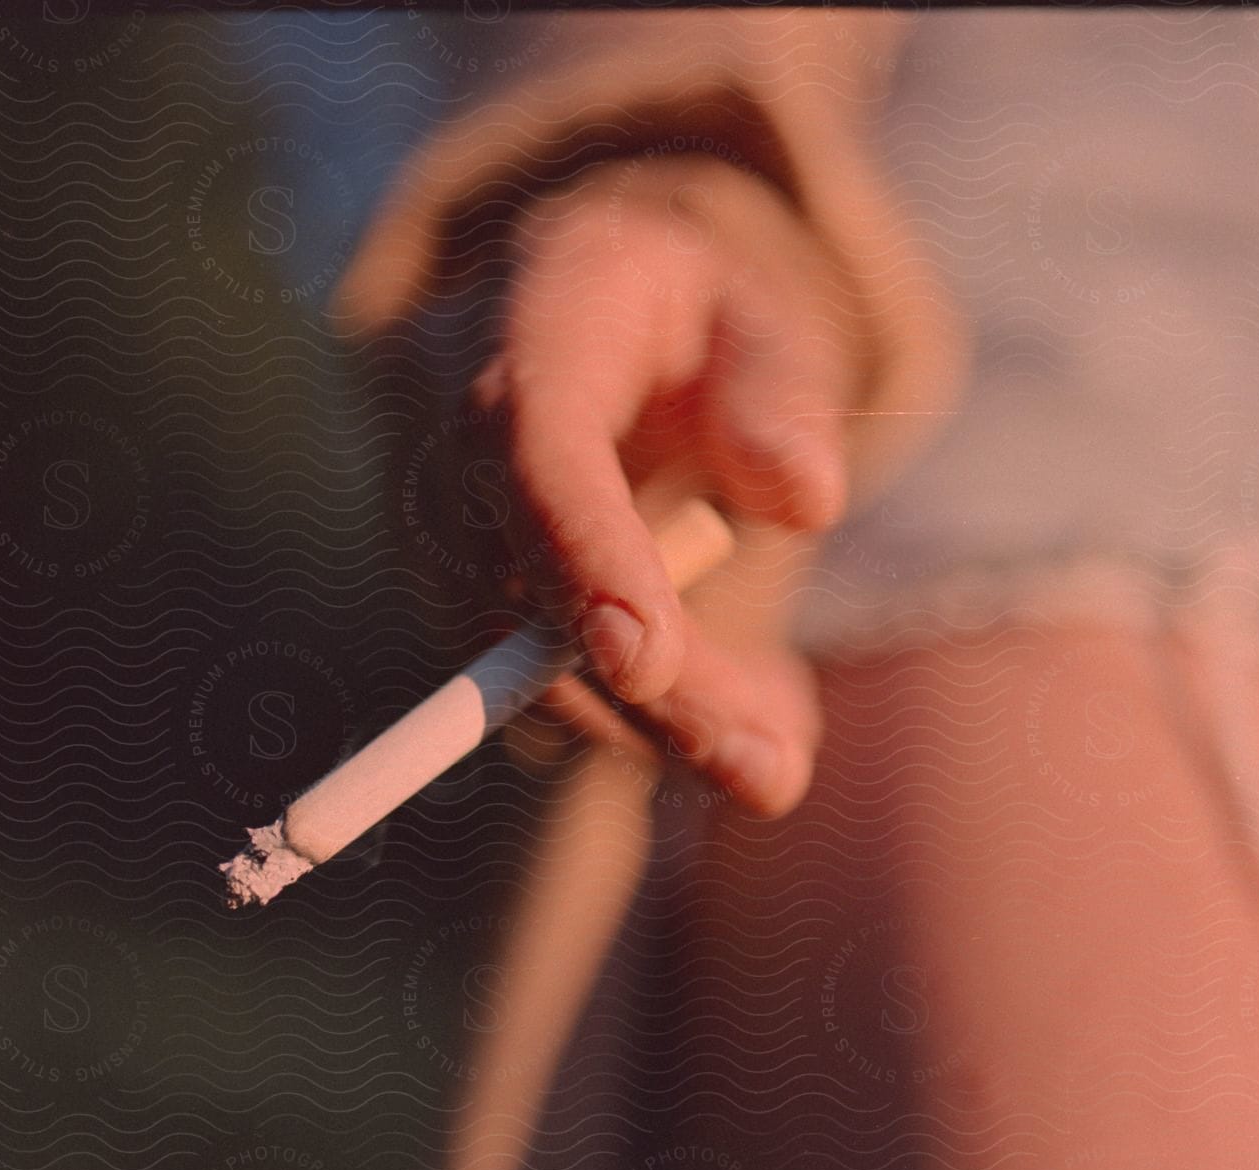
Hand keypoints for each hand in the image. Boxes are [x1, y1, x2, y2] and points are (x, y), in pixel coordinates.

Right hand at [361, 153, 864, 815]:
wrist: (559, 310)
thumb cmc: (676, 309)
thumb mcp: (751, 307)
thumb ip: (780, 389)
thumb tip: (808, 503)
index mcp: (538, 330)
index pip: (536, 451)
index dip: (582, 559)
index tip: (648, 667)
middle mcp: (460, 436)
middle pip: (532, 590)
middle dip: (652, 699)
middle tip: (773, 773)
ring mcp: (449, 525)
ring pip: (533, 659)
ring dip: (660, 724)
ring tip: (780, 753)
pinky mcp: (470, 594)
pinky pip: (546, 675)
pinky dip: (649, 712)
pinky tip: (747, 717)